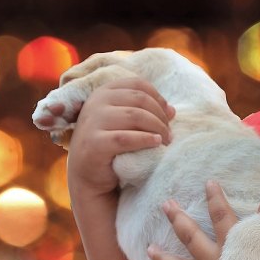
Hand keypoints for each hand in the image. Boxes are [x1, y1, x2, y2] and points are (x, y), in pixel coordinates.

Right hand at [66, 77, 174, 196]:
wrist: (87, 176)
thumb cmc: (110, 146)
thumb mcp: (125, 124)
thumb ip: (145, 113)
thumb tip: (172, 110)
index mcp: (104, 92)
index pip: (138, 84)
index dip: (158, 98)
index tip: (168, 115)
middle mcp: (96, 102)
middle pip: (140, 99)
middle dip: (160, 116)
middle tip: (169, 134)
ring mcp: (93, 121)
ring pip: (135, 116)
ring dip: (157, 128)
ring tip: (166, 141)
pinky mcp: (94, 143)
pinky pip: (126, 138)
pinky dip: (145, 140)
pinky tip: (156, 143)